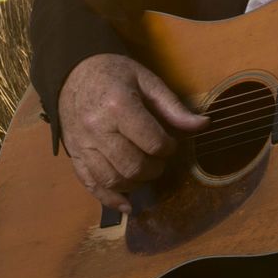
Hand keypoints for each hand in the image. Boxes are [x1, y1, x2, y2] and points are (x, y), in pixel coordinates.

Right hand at [58, 53, 207, 212]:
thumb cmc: (114, 73)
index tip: (172, 143)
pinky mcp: (74, 156)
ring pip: (112, 180)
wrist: (73, 73)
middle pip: (132, 166)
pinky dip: (109, 200)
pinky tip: (127, 205)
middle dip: (154, 169)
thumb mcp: (147, 80)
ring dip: (136, 184)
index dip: (169, 148)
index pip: (152, 142)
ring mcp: (82, 145)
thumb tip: (203, 125)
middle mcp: (97, 129)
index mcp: (118, 106)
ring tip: (145, 172)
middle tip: (160, 159)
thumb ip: (173, 107)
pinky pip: (90, 185)